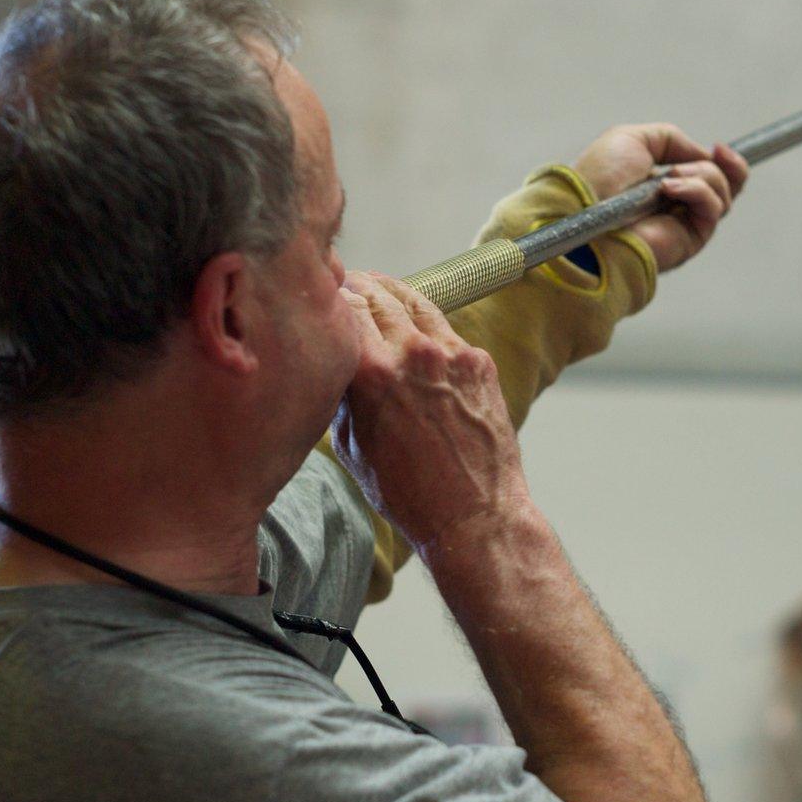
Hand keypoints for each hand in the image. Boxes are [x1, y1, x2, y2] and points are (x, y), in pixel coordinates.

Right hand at [329, 272, 532, 550]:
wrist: (473, 515)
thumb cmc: (407, 494)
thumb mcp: (351, 446)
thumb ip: (343, 395)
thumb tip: (336, 364)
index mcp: (372, 373)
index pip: (344, 305)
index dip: (330, 296)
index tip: (321, 295)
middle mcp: (413, 353)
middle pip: (377, 293)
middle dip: (358, 286)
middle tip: (345, 285)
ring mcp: (452, 354)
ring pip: (414, 302)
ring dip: (392, 295)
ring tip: (378, 294)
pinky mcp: (479, 362)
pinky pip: (445, 330)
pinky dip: (426, 327)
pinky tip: (415, 335)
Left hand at [571, 123, 749, 272]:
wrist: (587, 211)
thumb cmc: (599, 177)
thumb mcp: (634, 138)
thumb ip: (671, 139)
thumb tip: (702, 153)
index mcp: (663, 182)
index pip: (709, 174)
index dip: (724, 161)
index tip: (720, 148)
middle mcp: (677, 204)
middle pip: (727, 187)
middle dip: (729, 167)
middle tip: (717, 153)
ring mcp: (684, 223)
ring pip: (723, 194)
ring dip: (702, 175)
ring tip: (669, 177)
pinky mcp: (689, 239)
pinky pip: (713, 208)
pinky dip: (697, 191)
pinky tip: (669, 188)